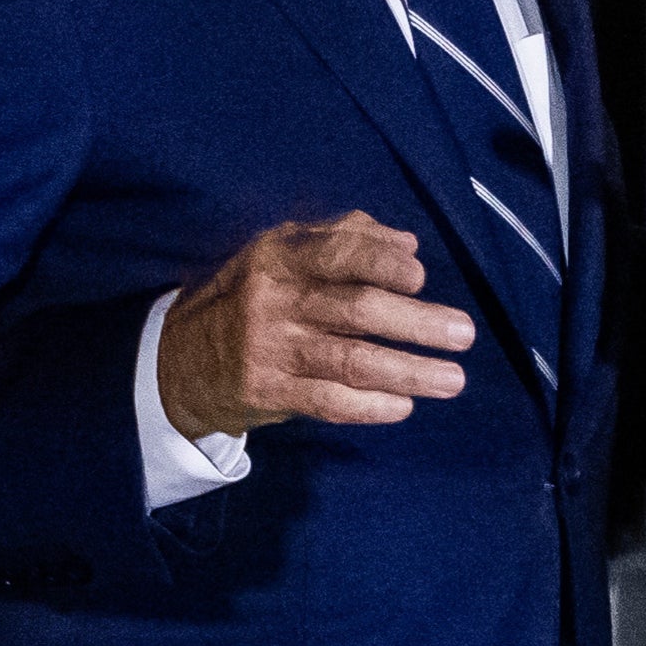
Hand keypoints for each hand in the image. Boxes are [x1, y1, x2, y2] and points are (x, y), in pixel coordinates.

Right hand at [157, 210, 472, 440]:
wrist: (182, 358)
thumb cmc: (254, 295)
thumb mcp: (283, 253)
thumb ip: (345, 239)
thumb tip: (408, 243)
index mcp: (280, 255)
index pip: (338, 253)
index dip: (383, 263)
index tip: (421, 277)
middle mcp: (275, 299)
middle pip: (356, 310)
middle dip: (416, 322)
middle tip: (463, 333)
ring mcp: (271, 349)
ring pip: (351, 361)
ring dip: (409, 371)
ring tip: (453, 379)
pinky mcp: (269, 392)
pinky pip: (329, 401)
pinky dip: (371, 406)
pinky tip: (405, 405)